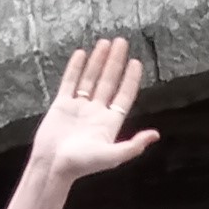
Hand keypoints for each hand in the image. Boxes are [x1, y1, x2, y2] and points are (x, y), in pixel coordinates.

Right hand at [27, 35, 158, 183]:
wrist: (52, 166)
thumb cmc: (81, 165)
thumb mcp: (111, 156)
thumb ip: (133, 145)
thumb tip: (155, 134)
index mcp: (109, 123)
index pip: (123, 96)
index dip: (130, 79)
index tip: (136, 62)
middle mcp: (95, 113)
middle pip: (108, 82)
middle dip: (115, 62)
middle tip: (122, 42)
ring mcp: (78, 108)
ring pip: (90, 79)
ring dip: (98, 61)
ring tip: (105, 42)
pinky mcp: (61, 105)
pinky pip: (70, 82)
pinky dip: (75, 68)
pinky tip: (82, 53)